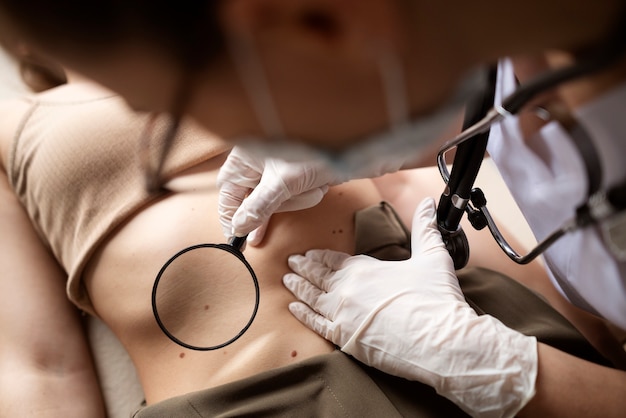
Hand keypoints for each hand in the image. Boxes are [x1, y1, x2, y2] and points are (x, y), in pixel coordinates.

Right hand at [217, 146, 340, 244]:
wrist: (353, 149)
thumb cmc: (313, 154)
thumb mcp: (282, 183)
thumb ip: (258, 207)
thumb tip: (239, 227)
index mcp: (245, 158)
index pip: (228, 193)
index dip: (231, 217)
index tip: (236, 238)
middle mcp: (258, 164)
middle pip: (254, 201)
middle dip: (278, 204)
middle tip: (291, 197)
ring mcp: (276, 171)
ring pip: (277, 203)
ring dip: (297, 199)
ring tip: (311, 184)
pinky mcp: (294, 178)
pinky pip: (293, 199)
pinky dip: (306, 196)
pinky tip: (317, 186)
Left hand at [283, 198, 537, 417]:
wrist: (440, 343)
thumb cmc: (437, 300)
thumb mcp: (433, 257)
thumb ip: (425, 228)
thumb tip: (428, 203)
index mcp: (364, 269)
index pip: (333, 259)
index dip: (319, 256)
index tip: (307, 252)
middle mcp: (347, 290)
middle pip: (318, 275)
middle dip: (303, 268)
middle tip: (290, 262)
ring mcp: (343, 315)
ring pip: (312, 297)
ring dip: (298, 287)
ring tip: (287, 279)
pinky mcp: (345, 339)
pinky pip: (316, 324)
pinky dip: (302, 314)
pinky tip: (293, 308)